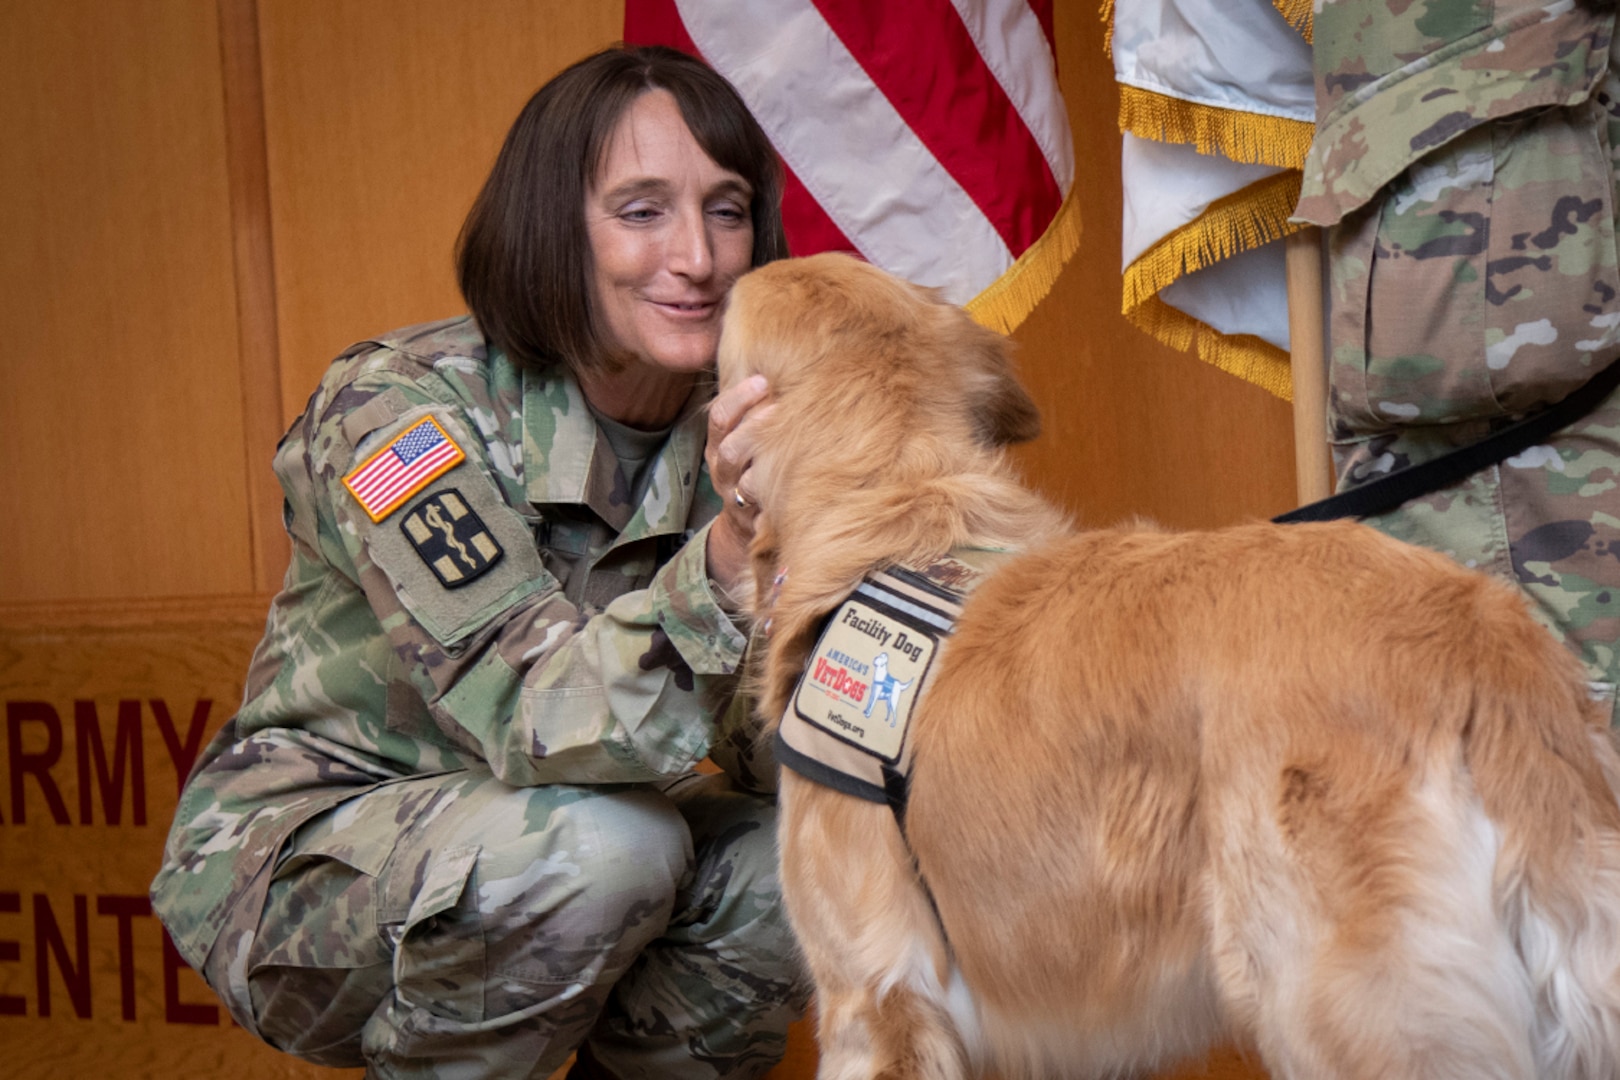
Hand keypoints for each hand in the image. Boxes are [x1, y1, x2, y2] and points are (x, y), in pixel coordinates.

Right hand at [705, 374, 773, 595]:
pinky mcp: (753, 520)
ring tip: (793, 444)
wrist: (745, 519)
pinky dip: (779, 498)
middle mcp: (722, 471)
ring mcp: (736, 497)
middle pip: (728, 448)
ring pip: (743, 482)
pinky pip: (764, 510)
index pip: (719, 417)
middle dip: (753, 426)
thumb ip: (755, 408)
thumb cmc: (751, 463)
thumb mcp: (744, 434)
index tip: (763, 379)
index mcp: (717, 444)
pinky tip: (801, 481)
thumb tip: (780, 365)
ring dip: (766, 463)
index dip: (739, 397)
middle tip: (780, 406)